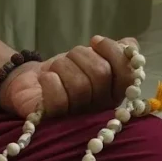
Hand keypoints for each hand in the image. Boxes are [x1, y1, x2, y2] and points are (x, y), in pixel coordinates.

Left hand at [0, 36, 139, 118]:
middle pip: (101, 74)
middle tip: (71, 57)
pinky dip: (50, 80)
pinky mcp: (53, 120)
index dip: (114, 53)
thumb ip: (115, 52)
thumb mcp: (92, 57)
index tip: (95, 40)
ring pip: (80, 85)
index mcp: (114, 94)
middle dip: (83, 56)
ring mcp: (78, 118)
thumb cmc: (67, 72)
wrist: (32, 82)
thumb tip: (128, 45)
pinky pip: (59, 99)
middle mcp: (99, 110)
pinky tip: (45, 78)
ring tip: (56, 69)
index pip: (128, 76)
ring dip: (64, 65)